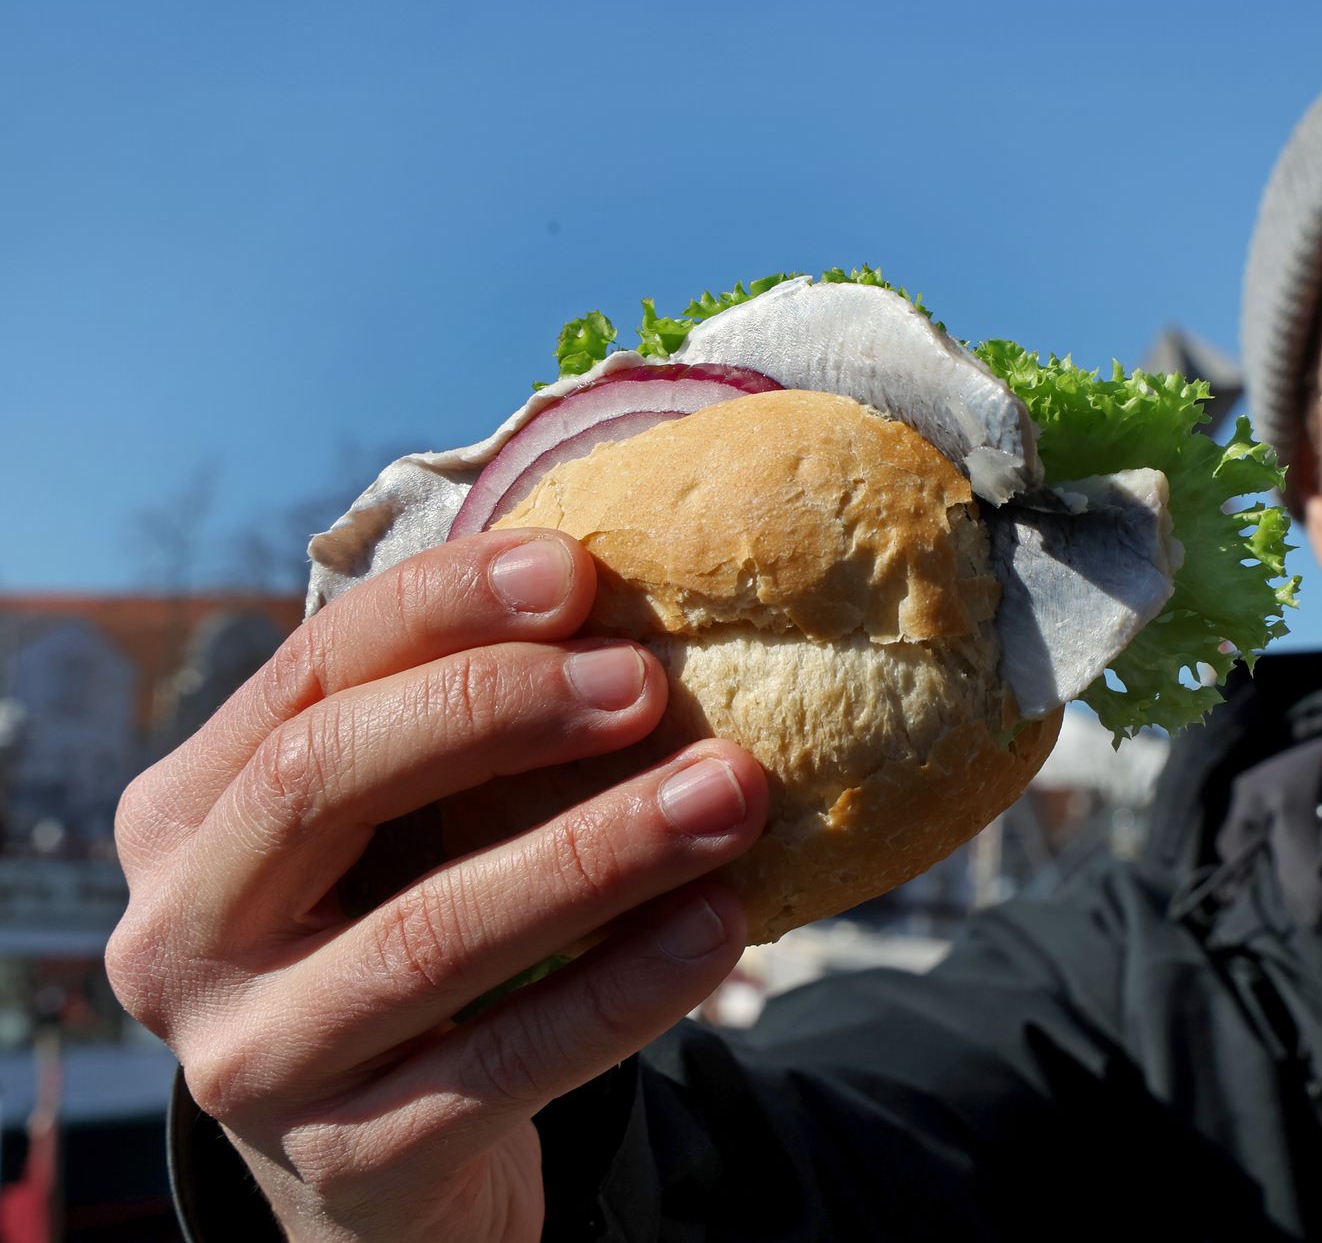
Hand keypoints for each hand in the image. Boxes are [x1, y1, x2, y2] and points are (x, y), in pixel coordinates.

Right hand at [107, 529, 766, 1241]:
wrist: (376, 1164)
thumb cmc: (399, 932)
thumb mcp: (386, 830)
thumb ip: (446, 724)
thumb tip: (608, 582)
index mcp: (183, 814)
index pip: (307, 675)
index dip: (440, 609)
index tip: (576, 571)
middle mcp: (179, 934)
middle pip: (327, 782)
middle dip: (499, 712)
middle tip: (647, 681)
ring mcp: (251, 1059)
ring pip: (428, 934)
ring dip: (595, 853)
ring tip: (728, 795)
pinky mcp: (347, 1163)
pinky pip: (502, 1064)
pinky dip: (624, 990)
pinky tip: (719, 927)